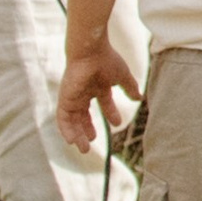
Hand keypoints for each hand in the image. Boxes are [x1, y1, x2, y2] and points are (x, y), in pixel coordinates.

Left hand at [57, 37, 141, 153]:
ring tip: (84, 149)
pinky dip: (66, 130)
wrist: (90, 52)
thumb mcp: (122, 76)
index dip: (110, 113)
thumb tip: (139, 98)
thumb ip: (130, 87)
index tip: (118, 124)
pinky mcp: (65, 99)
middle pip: (83, 115)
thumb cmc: (106, 60)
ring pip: (72, 120)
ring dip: (77, 135)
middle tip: (92, 142)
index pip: (103, 102)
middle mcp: (84, 92)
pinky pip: (62, 118)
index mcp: (98, 85)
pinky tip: (71, 140)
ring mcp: (73, 96)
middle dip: (87, 129)